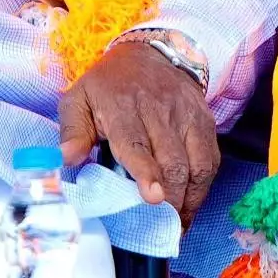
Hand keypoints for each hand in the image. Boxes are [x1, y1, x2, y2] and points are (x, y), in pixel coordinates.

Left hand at [58, 43, 219, 227]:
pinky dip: (204, 186)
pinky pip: (211, 158)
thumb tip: (66, 159)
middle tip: (164, 225)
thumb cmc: (109, 85)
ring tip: (179, 222)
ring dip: (190, 197)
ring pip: (198, 162)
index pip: (136, 142)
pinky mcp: (204, 120)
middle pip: (172, 160)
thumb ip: (72, 130)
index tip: (153, 197)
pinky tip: (191, 203)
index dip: (146, 171)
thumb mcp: (79, 98)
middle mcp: (159, 109)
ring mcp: (186, 114)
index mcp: (123, 105)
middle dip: (172, 197)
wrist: (149, 53)